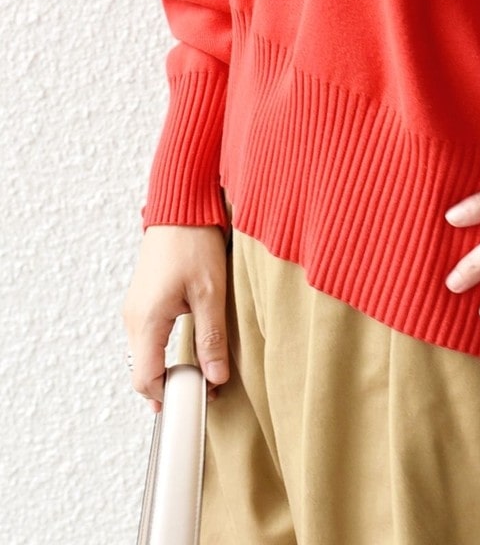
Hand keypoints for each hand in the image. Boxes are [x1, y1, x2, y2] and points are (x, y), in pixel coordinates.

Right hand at [122, 224, 230, 412]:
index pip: (146, 379)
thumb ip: (212, 337)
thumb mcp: (211, 292)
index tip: (196, 402)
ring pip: (144, 355)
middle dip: (170, 386)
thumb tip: (216, 378)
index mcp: (146, 321)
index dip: (169, 397)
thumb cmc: (194, 242)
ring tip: (202, 372)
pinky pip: (147, 338)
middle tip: (205, 391)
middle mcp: (133, 319)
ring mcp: (135, 309)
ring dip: (167, 369)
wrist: (181, 206)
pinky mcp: (142, 300)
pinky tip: (189, 349)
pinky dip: (163, 352)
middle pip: (142, 372)